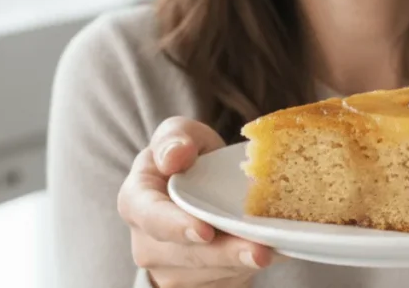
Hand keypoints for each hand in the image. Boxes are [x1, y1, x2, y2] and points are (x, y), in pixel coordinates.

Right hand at [117, 117, 281, 287]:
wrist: (199, 189)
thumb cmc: (188, 158)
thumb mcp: (182, 135)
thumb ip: (174, 138)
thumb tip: (174, 156)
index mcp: (136, 200)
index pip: (150, 216)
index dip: (175, 226)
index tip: (205, 231)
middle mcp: (146, 241)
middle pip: (184, 254)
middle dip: (223, 255)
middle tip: (259, 252)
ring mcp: (167, 269)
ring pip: (206, 273)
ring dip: (239, 265)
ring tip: (272, 249)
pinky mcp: (193, 284)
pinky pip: (221, 283)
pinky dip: (246, 271)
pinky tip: (270, 254)